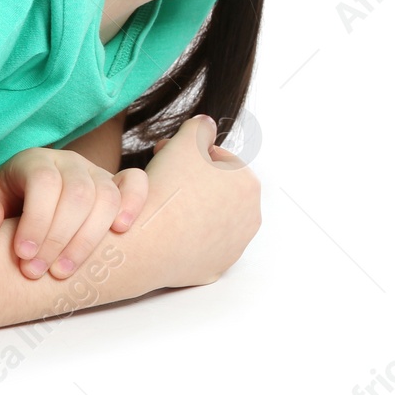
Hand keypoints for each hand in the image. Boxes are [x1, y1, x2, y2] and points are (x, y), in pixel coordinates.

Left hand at [0, 147, 147, 279]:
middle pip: (78, 194)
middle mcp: (69, 162)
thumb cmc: (1, 204)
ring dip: (88, 239)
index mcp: (34, 161)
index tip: (23, 255)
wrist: (25, 201)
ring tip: (64, 272)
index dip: (37, 220)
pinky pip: (136, 184)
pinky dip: (133, 204)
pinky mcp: (116, 186)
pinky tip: (120, 232)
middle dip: (59, 238)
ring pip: (107, 197)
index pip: (45, 183)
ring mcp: (96, 173)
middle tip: (37, 272)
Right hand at [140, 114, 261, 287]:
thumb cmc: (168, 188)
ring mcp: (233, 247)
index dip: (191, 154)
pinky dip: (186, 235)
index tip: (168, 157)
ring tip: (164, 202)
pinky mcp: (214, 269)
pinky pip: (200, 245)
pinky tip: (167, 228)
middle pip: (217, 190)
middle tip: (163, 176)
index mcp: (249, 185)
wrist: (145, 241)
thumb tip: (206, 126)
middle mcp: (250, 218)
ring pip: (210, 218)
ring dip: (191, 207)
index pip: (219, 160)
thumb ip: (201, 126)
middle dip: (192, 180)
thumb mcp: (187, 138)